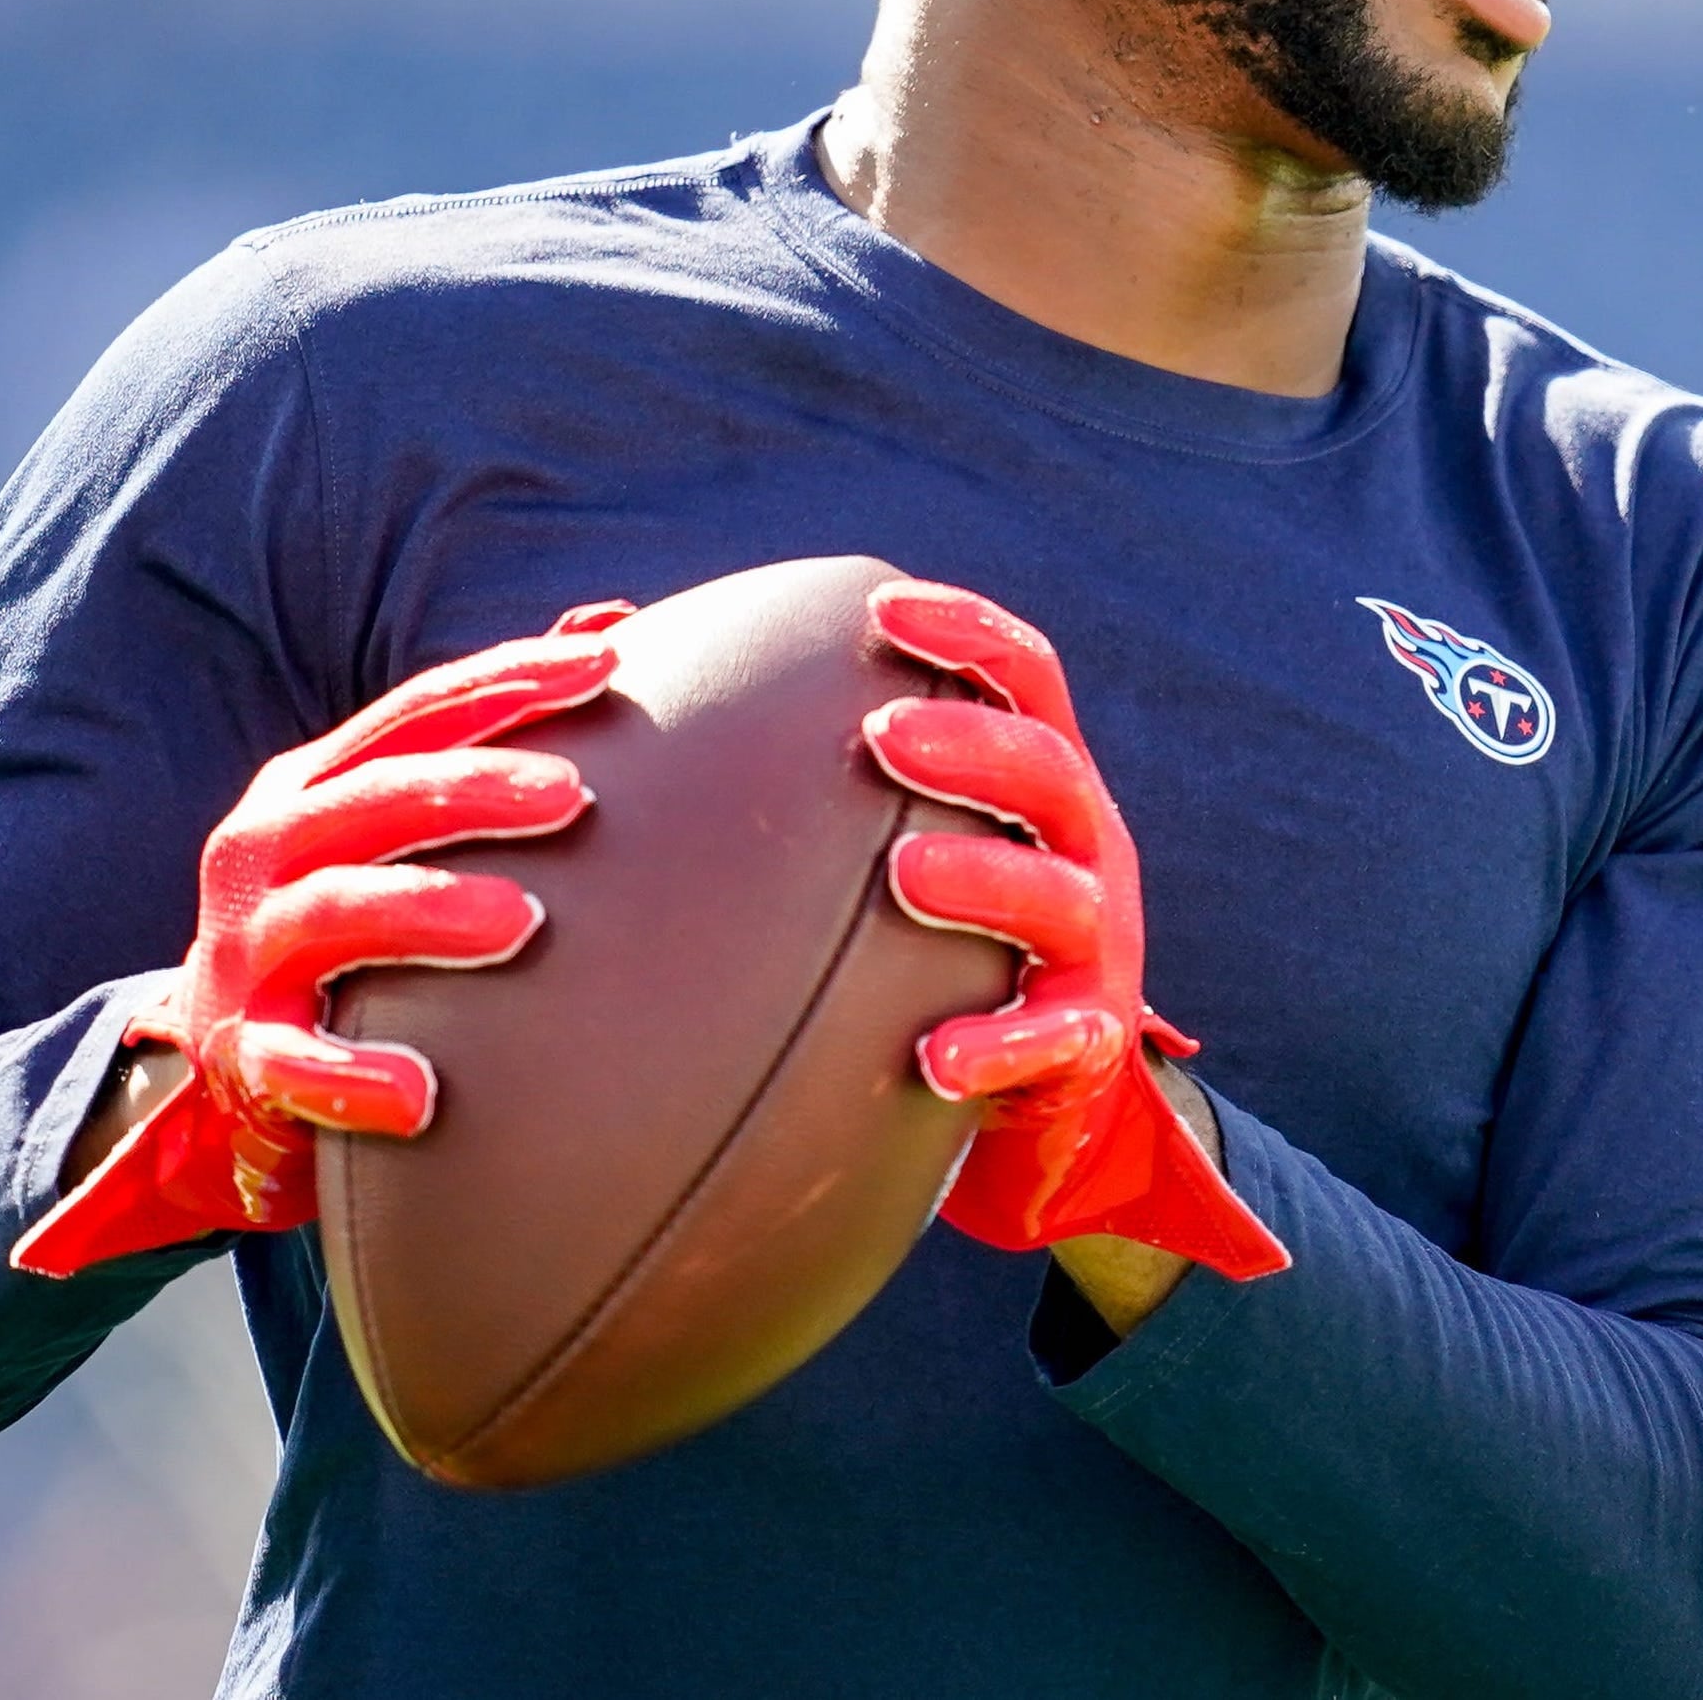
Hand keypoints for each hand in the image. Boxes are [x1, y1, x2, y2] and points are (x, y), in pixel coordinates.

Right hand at [11, 602, 632, 1276]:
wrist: (229, 1050)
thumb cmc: (351, 914)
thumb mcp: (394, 814)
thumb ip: (488, 730)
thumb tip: (613, 623)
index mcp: (312, 784)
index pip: (414, 714)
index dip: (507, 681)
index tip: (610, 665)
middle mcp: (267, 852)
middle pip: (372, 800)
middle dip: (471, 788)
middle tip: (573, 797)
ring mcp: (249, 952)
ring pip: (332, 914)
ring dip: (425, 910)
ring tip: (523, 920)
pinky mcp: (243, 1053)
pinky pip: (292, 1066)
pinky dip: (352, 1077)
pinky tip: (422, 1095)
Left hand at [859, 579, 1289, 1281]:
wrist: (1038, 1095)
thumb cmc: (928, 940)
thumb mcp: (892, 838)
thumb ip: (789, 750)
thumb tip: (605, 632)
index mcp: (1040, 781)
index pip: (1025, 677)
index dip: (967, 634)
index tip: (882, 607)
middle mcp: (1084, 846)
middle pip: (1050, 770)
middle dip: (974, 746)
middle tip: (882, 740)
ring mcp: (1097, 944)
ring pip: (1060, 896)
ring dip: (989, 878)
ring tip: (906, 874)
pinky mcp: (1092, 1042)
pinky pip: (1056, 1040)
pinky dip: (1002, 1043)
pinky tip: (936, 1058)